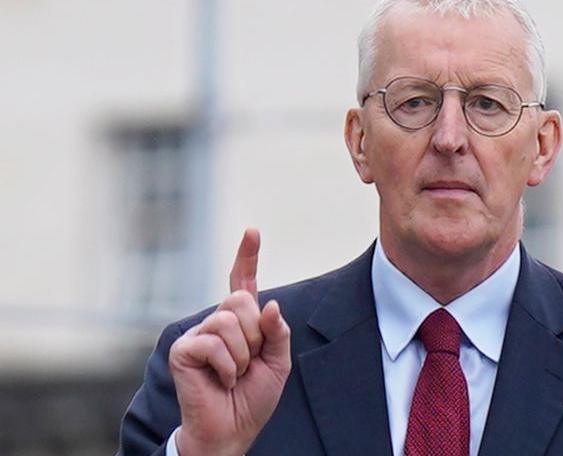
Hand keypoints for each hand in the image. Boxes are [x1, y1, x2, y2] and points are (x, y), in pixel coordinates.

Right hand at [168, 229, 291, 455]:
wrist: (232, 430)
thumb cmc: (252, 397)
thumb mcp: (278, 362)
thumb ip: (277, 332)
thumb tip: (270, 305)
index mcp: (241, 322)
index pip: (243, 282)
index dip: (247, 256)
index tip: (253, 231)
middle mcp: (217, 322)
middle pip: (241, 301)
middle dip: (255, 335)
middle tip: (248, 362)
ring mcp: (198, 334)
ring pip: (229, 322)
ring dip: (242, 355)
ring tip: (234, 374)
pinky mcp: (184, 349)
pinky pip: (214, 343)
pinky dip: (227, 366)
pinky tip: (221, 381)